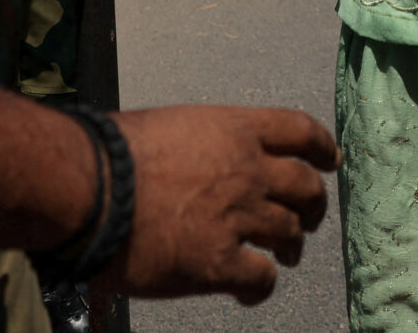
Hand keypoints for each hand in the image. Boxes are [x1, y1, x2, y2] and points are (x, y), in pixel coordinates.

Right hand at [105, 105, 339, 302]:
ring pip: (289, 234)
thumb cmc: (111, 152)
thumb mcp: (169, 126)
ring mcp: (237, 218)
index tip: (330, 161)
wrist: (88, 189)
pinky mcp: (218, 264)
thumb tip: (200, 156)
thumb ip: (201, 141)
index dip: (322, 148)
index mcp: (235, 130)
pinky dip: (261, 287)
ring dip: (291, 246)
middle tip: (306, 218)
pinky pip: (260, 279)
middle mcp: (248, 171)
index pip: (300, 132)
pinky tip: (248, 291)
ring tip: (283, 256)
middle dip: (312, 204)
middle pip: (306, 187)